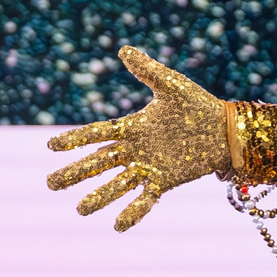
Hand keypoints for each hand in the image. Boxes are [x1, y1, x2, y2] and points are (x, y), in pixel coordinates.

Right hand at [45, 46, 232, 230]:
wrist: (226, 129)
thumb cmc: (199, 106)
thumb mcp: (172, 86)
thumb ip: (147, 71)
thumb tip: (124, 49)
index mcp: (132, 127)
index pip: (96, 134)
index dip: (75, 140)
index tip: (52, 146)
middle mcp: (135, 150)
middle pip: (98, 163)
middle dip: (75, 174)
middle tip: (50, 184)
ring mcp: (148, 167)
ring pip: (117, 184)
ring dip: (98, 197)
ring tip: (80, 210)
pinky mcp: (165, 181)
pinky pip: (145, 199)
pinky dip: (133, 212)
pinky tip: (118, 226)